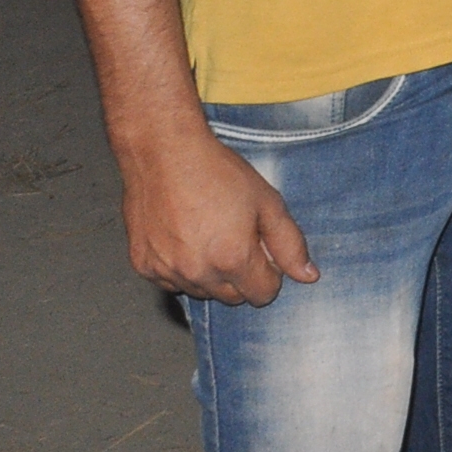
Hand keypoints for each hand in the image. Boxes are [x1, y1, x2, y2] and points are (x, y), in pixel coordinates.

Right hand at [116, 126, 318, 304]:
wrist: (163, 154)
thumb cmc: (218, 173)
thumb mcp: (267, 202)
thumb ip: (290, 243)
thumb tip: (309, 277)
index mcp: (233, 258)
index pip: (262, 294)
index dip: (270, 274)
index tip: (264, 251)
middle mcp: (197, 273)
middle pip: (232, 297)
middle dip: (242, 276)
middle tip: (237, 239)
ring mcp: (166, 271)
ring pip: (200, 291)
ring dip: (211, 275)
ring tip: (210, 235)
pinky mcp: (142, 265)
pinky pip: (170, 282)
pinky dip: (181, 270)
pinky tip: (184, 239)